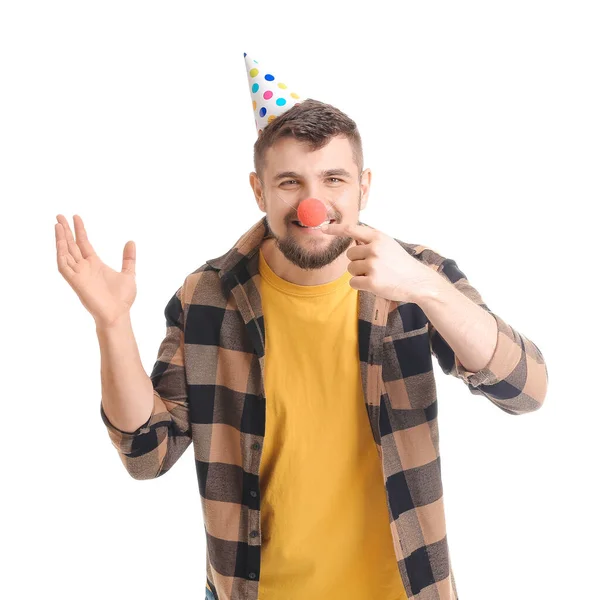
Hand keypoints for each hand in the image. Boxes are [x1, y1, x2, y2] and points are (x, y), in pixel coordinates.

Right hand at [55, 214, 136, 327]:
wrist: (118, 315)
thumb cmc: (122, 299)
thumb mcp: (129, 274)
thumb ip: (128, 259)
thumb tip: (131, 242)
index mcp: (95, 264)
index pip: (83, 243)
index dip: (79, 231)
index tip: (76, 217)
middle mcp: (84, 268)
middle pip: (71, 245)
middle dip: (66, 231)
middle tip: (59, 215)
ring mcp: (78, 274)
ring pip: (65, 253)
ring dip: (60, 239)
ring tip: (57, 224)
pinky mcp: (75, 282)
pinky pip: (64, 266)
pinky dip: (61, 253)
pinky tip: (60, 242)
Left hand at [321, 221, 437, 301]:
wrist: (418, 281)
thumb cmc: (401, 264)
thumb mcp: (389, 245)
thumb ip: (371, 242)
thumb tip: (351, 242)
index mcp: (378, 237)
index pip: (351, 230)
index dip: (336, 229)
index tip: (323, 229)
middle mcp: (374, 249)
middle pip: (349, 255)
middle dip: (357, 261)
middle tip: (374, 267)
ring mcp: (373, 265)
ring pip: (351, 269)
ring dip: (359, 274)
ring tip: (377, 275)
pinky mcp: (372, 281)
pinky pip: (353, 282)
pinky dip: (360, 285)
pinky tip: (375, 284)